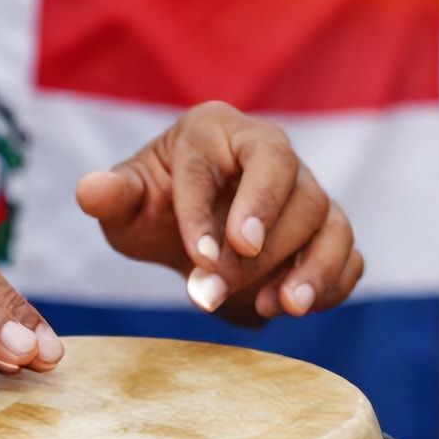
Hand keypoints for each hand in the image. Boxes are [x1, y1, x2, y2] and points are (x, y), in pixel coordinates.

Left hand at [74, 101, 362, 321]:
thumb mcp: (126, 205)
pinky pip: (348, 252)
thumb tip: (91, 190)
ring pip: (330, 220)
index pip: (234, 161)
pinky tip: (296, 308)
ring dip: (310, 267)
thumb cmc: (155, 209)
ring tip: (281, 308)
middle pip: (293, 190)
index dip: (218, 209)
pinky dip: (332, 281)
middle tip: (212, 295)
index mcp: (221, 130)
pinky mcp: (327, 233)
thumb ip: (112, 196)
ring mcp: (309, 192)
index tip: (199, 260)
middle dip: (259, 250)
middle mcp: (274, 152)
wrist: (190, 238)